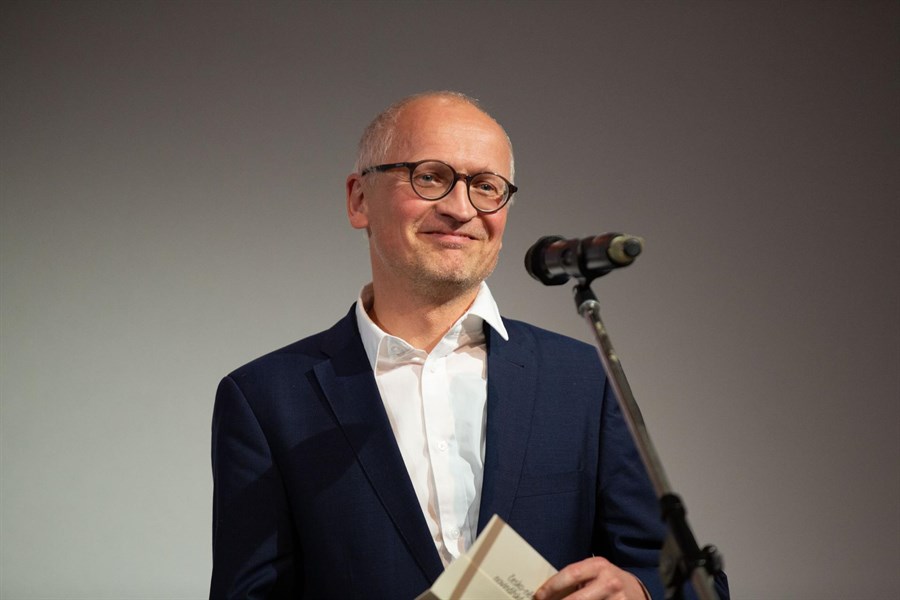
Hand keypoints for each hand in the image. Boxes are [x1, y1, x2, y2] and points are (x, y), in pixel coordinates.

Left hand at [533, 557, 648, 599]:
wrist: (637, 591)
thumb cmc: (608, 582)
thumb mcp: (595, 573)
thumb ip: (576, 579)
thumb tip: (547, 592)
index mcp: (598, 566)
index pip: (570, 574)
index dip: (551, 587)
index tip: (538, 596)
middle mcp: (609, 582)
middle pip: (576, 599)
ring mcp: (617, 599)